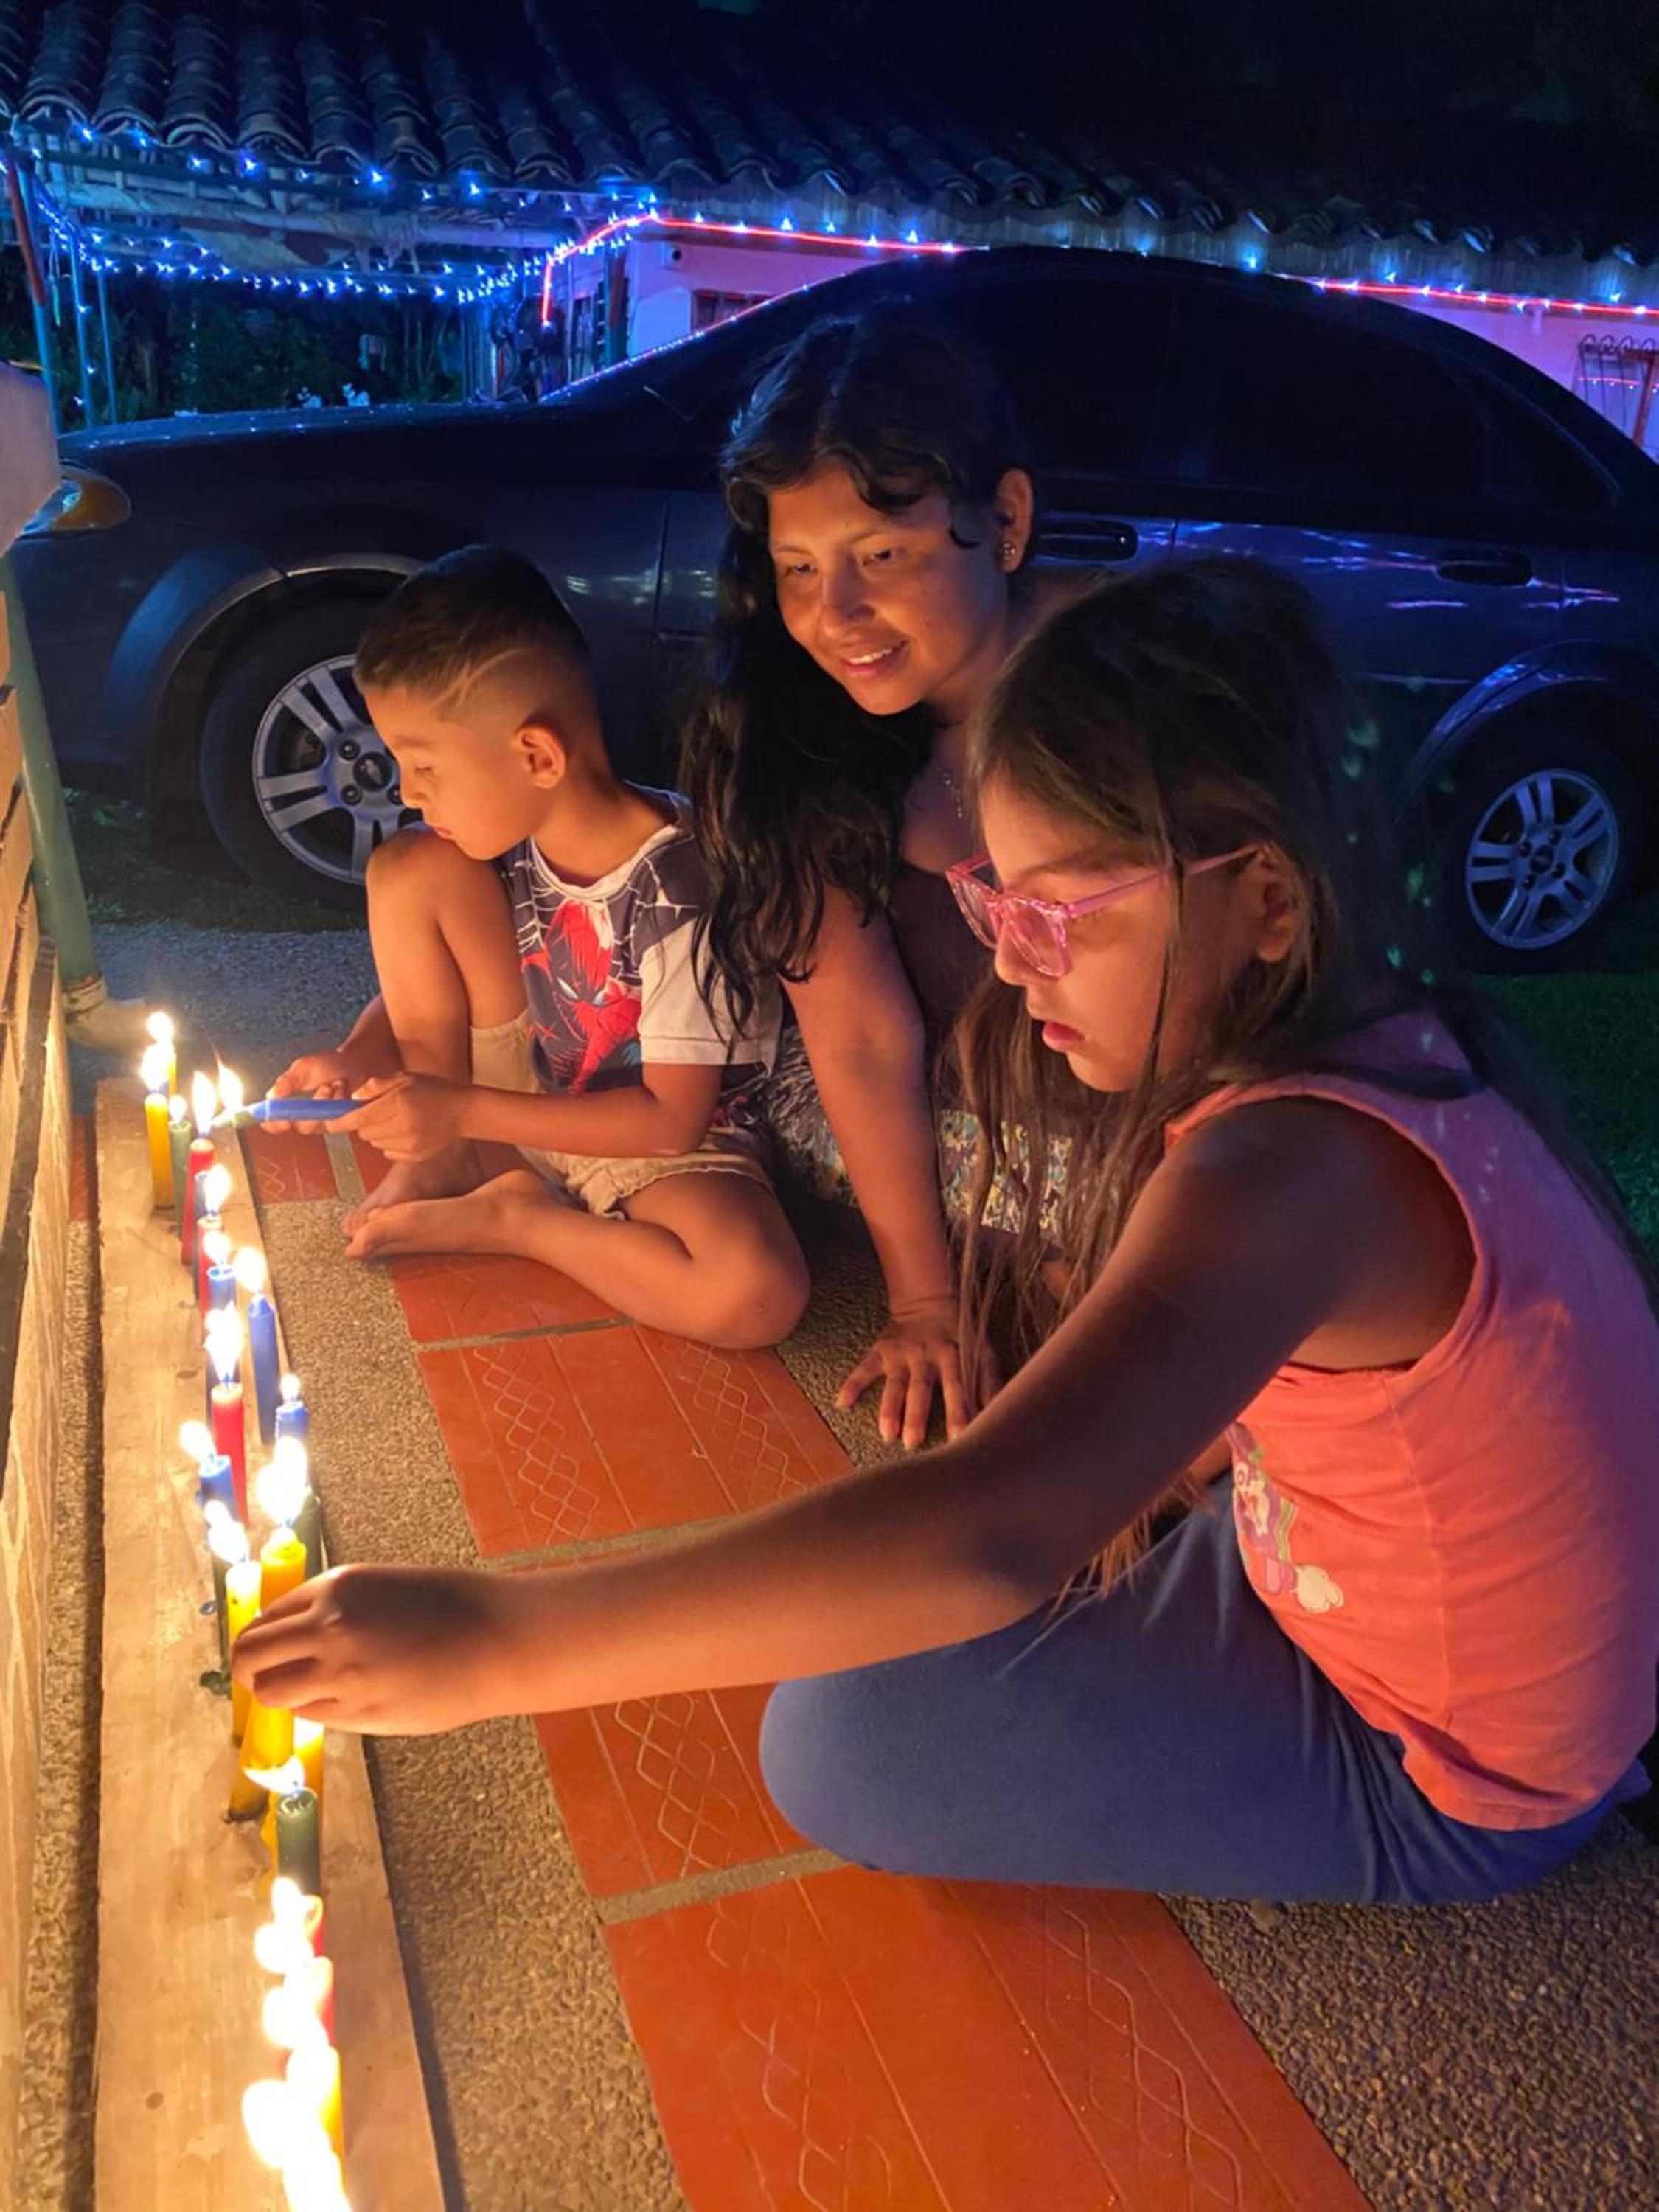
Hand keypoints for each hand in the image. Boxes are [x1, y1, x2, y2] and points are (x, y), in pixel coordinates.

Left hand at [231, 1563, 513, 1733]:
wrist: (498, 1640)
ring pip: (273, 1693)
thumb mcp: (384, 1587)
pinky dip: (315, 1709)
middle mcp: (328, 1628)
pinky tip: (343, 1699)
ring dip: (278, 1693)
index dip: (263, 1635)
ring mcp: (340, 1674)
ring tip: (301, 1692)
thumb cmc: (452, 1605)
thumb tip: (296, 1637)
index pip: (267, 1616)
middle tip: (257, 1677)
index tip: (265, 1648)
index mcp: (337, 1587)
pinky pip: (312, 1715)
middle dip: (248, 1669)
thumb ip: (337, 1608)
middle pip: (249, 1657)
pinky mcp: (358, 1713)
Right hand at [262, 1048, 353, 1133]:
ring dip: (333, 1102)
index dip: (275, 1124)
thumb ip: (288, 1081)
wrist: (355, 1063)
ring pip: (325, 1124)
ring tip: (337, 1083)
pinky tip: (345, 1089)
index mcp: (287, 1105)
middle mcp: (303, 1116)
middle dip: (316, 1106)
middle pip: (303, 1127)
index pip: (273, 1122)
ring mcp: (322, 1121)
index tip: (284, 1119)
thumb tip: (274, 1095)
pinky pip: (343, 1121)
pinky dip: (344, 1102)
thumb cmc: (327, 1065)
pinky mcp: (340, 1122)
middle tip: (326, 1087)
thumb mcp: (304, 1068)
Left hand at [338, 1071, 468, 1159]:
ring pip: (375, 1143)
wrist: (463, 1111)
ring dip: (376, 1133)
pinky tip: (405, 1131)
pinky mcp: (415, 1155)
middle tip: (377, 1111)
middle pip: (364, 1132)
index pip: (359, 1117)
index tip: (329, 1122)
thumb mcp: (405, 1078)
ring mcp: (410, 1143)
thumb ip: (377, 1085)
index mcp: (399, 1103)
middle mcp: (403, 1125)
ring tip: (395, 1120)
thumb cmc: (433, 1089)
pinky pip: (388, 1152)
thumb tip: (353, 1099)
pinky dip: (389, 1143)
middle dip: (363, 1123)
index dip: (339, 1121)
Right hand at [834, 1295, 988, 1450]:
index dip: (958, 1413)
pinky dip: (852, 1384)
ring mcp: (902, 1353)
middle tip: (913, 1444)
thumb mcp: (981, 1351)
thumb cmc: (960, 1335)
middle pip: (921, 1388)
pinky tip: (842, 1403)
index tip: (959, 1439)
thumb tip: (998, 1414)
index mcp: (954, 1355)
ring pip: (894, 1384)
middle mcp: (927, 1355)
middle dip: (917, 1415)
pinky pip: (864, 1368)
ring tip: (887, 1434)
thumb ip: (989, 1381)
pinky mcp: (881, 1350)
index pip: (957, 1388)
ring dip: (889, 1408)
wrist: (928, 1301)